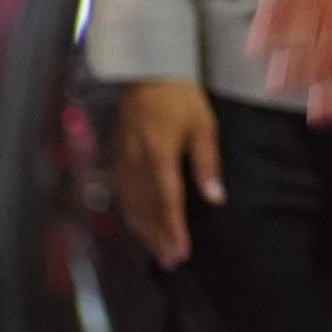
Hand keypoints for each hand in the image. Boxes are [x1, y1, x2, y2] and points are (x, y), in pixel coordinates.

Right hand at [109, 78, 223, 269]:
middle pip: (146, 208)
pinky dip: (128, 212)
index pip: (167, 201)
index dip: (174, 230)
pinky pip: (119, 191)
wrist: (147, 69)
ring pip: (130, 203)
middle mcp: (135, 161)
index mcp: (158, 154)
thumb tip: (215, 199)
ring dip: (143, 230)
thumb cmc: (181, 96)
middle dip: (158, 237)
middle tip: (171, 262)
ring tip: (156, 251)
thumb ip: (207, 163)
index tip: (181, 252)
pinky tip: (136, 224)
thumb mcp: (202, 126)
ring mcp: (122, 158)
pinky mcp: (115, 154)